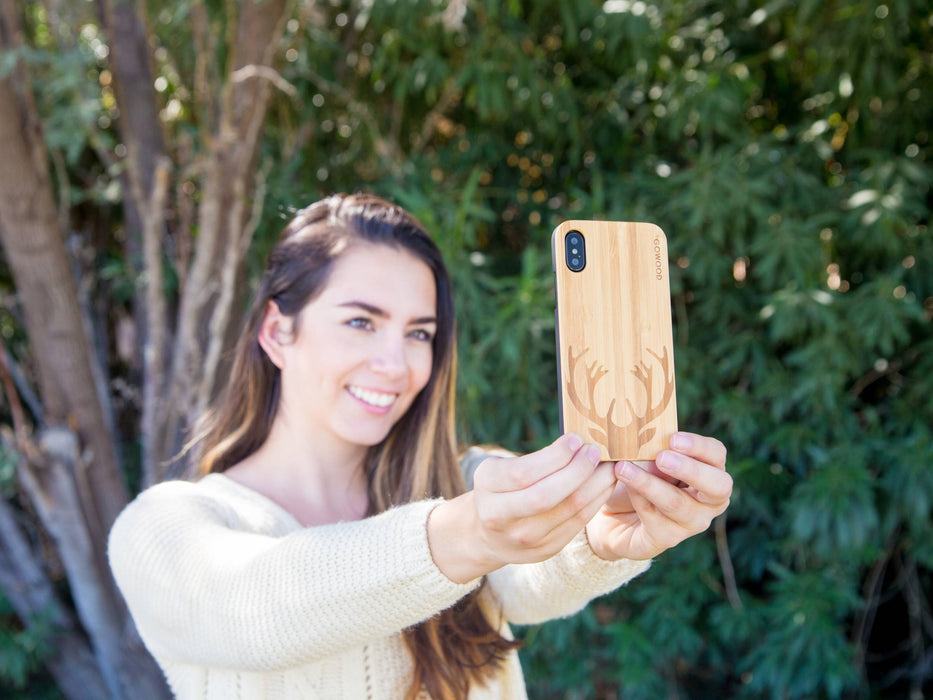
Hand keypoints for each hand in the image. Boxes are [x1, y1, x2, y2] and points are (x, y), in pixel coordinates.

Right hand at [428, 434, 616, 582]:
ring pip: (569, 510)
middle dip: (578, 470)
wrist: (489, 535)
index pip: (524, 473)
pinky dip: (596, 500)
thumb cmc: (500, 489)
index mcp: (487, 489)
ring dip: (595, 484)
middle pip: (546, 495)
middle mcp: (501, 518)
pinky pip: (579, 522)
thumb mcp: (499, 469)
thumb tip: (577, 442)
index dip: (555, 456)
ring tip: (608, 466)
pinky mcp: (547, 549)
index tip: (575, 439)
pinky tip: (604, 484)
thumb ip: (530, 459)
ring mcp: (525, 538)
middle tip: (595, 451)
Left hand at [585, 432, 731, 561]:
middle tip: (662, 457)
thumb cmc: (638, 477)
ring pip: (678, 503)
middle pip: (718, 486)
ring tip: (624, 468)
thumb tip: (649, 442)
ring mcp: (691, 523)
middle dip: (690, 470)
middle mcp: (709, 501)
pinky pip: (654, 518)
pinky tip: (623, 485)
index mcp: (710, 473)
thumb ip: (654, 451)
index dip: (699, 447)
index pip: (717, 455)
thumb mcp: (645, 459)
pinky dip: (637, 498)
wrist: (613, 515)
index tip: (673, 439)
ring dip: (650, 484)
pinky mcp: (668, 539)